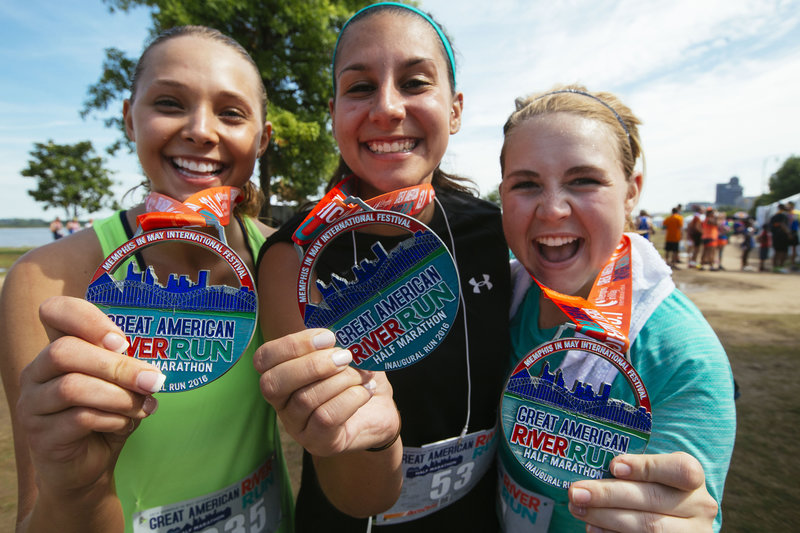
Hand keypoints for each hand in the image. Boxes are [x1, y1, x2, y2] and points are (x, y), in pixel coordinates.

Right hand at [17, 296, 164, 495]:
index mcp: (57, 350)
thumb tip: (150, 371)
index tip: (121, 341)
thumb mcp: (120, 386)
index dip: (87, 319)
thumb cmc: (106, 417)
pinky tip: (125, 424)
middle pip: (66, 352)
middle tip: (153, 381)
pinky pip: (79, 419)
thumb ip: (126, 369)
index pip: (55, 312)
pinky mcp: (40, 435)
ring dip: (118, 396)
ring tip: (144, 407)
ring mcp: (32, 404)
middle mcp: (36, 373)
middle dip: (117, 366)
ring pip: (72, 387)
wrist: (88, 467)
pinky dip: (112, 419)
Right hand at [254, 328, 399, 455]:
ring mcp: (297, 426)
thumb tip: (341, 325)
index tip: (328, 337)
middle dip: (311, 365)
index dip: (292, 345)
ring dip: (340, 381)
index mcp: (282, 373)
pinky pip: (326, 418)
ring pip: (306, 399)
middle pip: (274, 383)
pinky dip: (351, 399)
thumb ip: (335, 341)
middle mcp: (282, 403)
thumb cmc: (357, 378)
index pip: (264, 359)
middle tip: (344, 356)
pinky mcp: (319, 442)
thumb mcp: (345, 353)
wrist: (381, 411)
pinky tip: (366, 391)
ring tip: (362, 374)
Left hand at [567, 452, 717, 532]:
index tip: (614, 466)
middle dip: (609, 494)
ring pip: (649, 525)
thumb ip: (631, 470)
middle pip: (654, 499)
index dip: (648, 467)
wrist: (672, 520)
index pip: (681, 469)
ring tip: (578, 509)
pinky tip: (593, 527)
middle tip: (577, 491)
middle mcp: (699, 506)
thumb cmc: (654, 488)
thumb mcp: (653, 475)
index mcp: (693, 477)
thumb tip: (589, 467)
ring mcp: (692, 532)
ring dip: (606, 517)